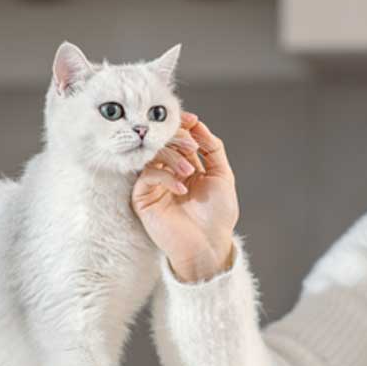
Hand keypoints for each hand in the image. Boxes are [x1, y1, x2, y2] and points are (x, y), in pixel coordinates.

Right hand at [131, 112, 238, 280]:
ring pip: (154, 156)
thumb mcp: (223, 176)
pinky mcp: (143, 198)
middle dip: (178, 139)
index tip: (191, 119)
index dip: (183, 125)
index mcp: (187, 165)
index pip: (179, 138)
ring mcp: (155, 184)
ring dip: (173, 158)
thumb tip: (198, 125)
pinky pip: (147, 176)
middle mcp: (168, 171)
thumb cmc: (218, 215)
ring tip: (190, 172)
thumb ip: (213, 149)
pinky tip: (182, 189)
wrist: (209, 246)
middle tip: (191, 146)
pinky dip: (165, 177)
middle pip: (164, 142)